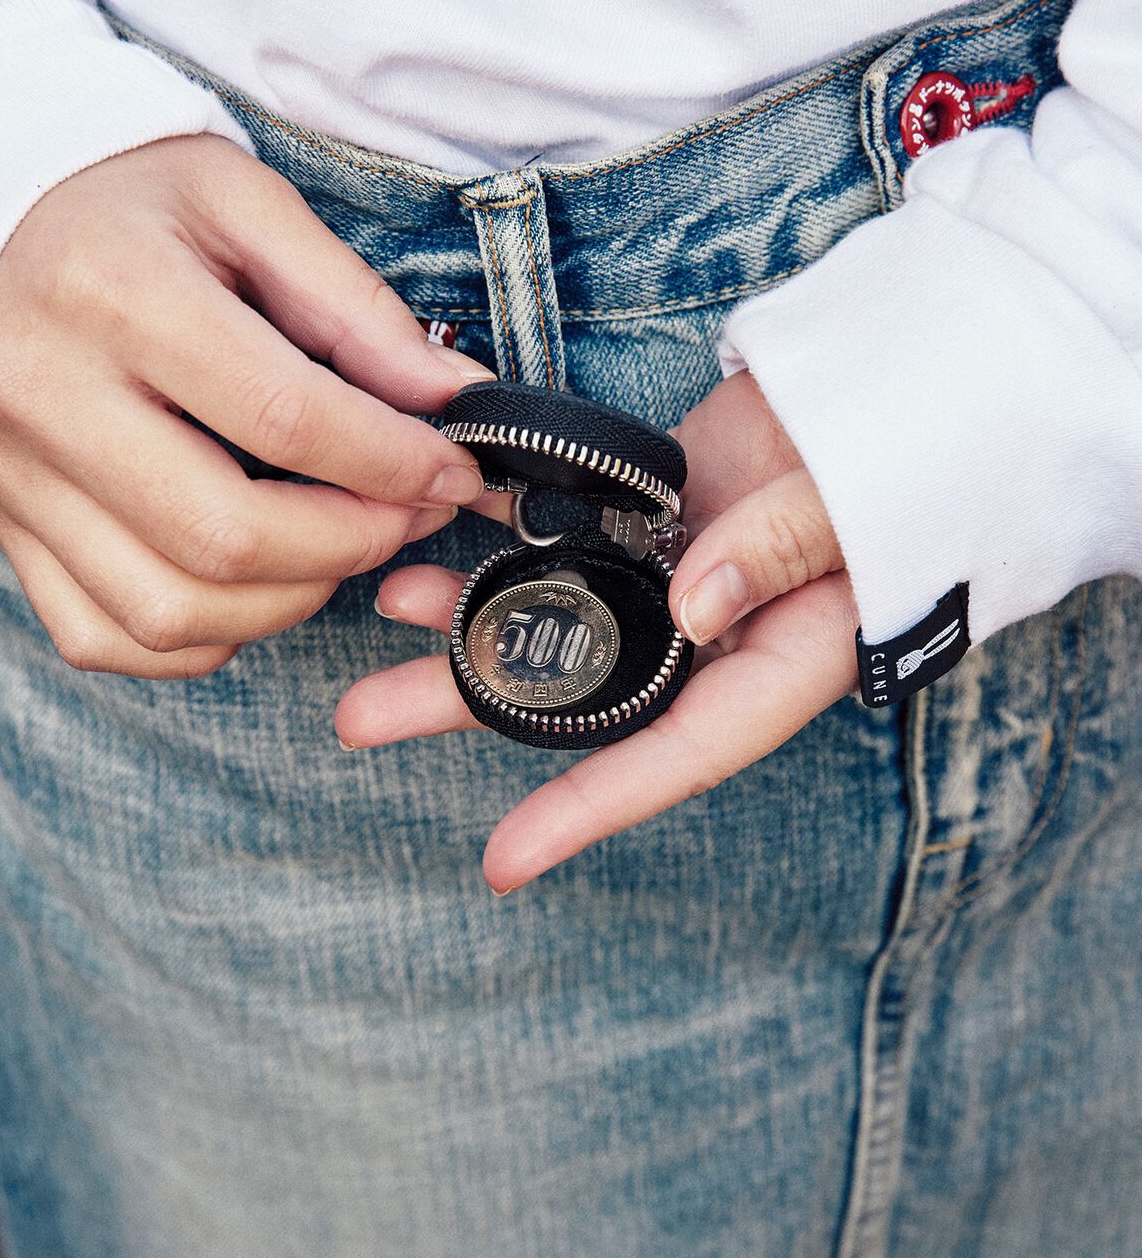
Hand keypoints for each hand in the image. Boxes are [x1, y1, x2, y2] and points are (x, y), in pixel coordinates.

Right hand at [0, 132, 491, 678]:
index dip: (391, 462)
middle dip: (349, 545)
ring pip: (166, 610)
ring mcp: (13, 474)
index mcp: (114, 290)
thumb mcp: (250, 206)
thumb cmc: (138, 209)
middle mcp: (44, 393)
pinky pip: (105, 636)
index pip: (281, 416)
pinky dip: (202, 636)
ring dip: (285, 602)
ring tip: (337, 547)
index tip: (453, 471)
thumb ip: (355, 306)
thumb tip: (451, 400)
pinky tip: (252, 583)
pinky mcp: (4, 526)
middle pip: (223, 535)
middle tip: (406, 516)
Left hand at [335, 371, 859, 889]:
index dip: (586, 811)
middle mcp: (702, 636)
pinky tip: (431, 522)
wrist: (893, 395)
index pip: (671, 755)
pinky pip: (559, 526)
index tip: (501, 863)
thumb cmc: (899, 467)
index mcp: (767, 668)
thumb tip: (695, 606)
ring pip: (550, 608)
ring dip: (464, 608)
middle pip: (573, 689)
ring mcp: (664, 573)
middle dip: (465, 701)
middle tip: (358, 718)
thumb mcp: (853, 516)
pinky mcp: (641, 513)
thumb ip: (777, 556)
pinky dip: (498, 526)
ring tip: (382, 603)